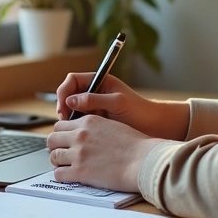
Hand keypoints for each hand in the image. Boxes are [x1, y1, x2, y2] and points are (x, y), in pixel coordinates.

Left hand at [46, 115, 162, 191]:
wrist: (144, 160)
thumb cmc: (136, 145)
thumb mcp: (113, 125)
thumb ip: (96, 127)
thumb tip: (88, 135)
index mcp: (89, 121)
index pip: (61, 124)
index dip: (62, 134)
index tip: (66, 141)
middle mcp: (80, 135)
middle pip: (52, 138)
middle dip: (56, 147)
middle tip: (62, 154)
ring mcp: (78, 153)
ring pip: (53, 156)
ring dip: (58, 162)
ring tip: (66, 166)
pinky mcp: (80, 172)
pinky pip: (58, 174)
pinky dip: (62, 176)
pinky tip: (70, 177)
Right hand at [55, 73, 188, 140]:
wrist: (154, 127)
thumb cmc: (140, 111)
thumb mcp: (118, 102)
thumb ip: (94, 99)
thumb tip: (71, 101)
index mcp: (100, 82)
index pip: (73, 81)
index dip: (65, 92)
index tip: (64, 106)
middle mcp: (94, 93)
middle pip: (68, 96)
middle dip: (64, 107)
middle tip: (65, 121)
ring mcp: (94, 108)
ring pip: (72, 111)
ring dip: (68, 120)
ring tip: (71, 130)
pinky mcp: (96, 123)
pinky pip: (79, 123)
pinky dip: (75, 129)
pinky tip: (78, 137)